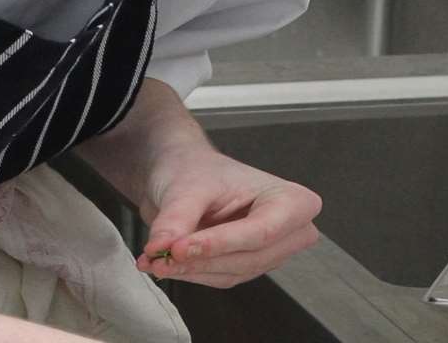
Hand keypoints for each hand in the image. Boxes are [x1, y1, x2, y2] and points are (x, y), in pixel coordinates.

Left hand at [132, 144, 321, 288]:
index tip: (179, 248)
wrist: (183, 171)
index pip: (260, 232)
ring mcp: (270, 251)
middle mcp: (289, 230)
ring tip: (155, 259)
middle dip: (202, 260)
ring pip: (233, 272)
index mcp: (292, 201)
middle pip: (249, 258)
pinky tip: (165, 263)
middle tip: (160, 257)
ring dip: (192, 269)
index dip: (219, 243)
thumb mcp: (186, 186)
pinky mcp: (248, 266)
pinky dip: (191, 273)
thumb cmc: (196, 168)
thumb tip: (161, 248)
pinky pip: (221, 278)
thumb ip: (176, 219)